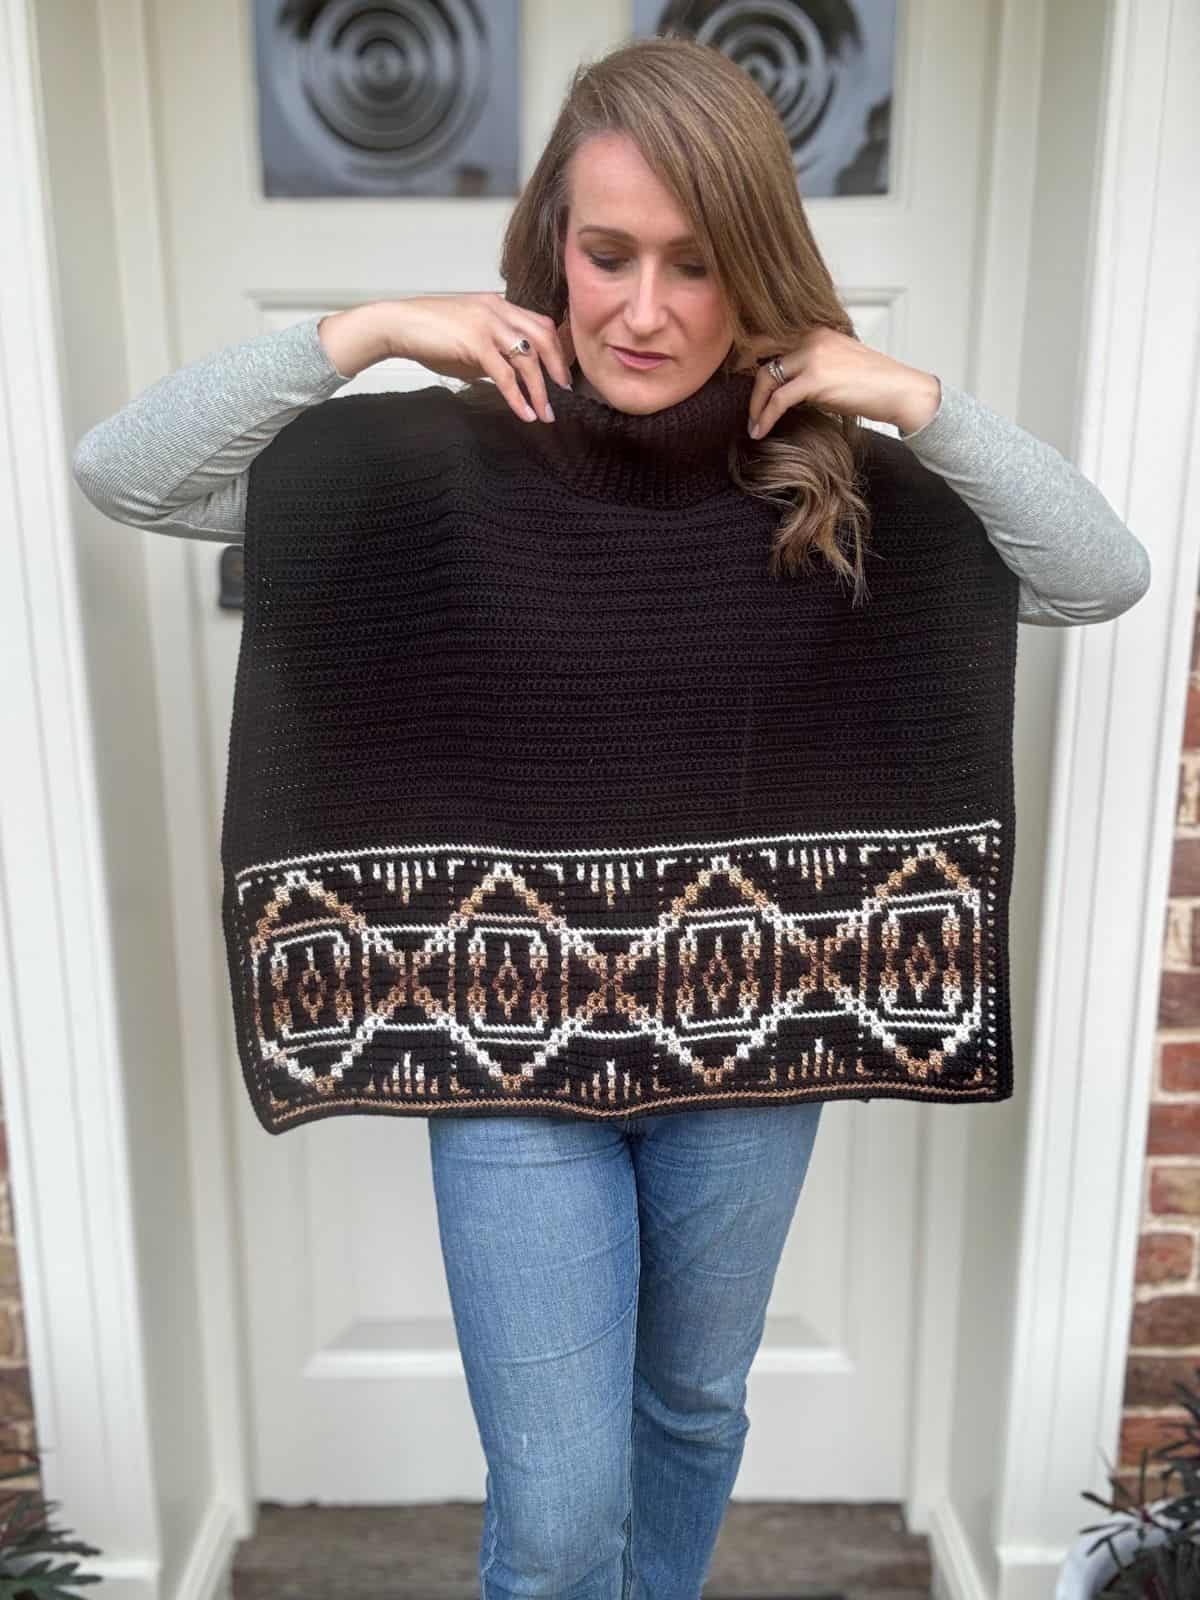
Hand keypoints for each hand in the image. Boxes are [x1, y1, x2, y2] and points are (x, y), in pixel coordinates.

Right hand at [384, 294, 574, 423]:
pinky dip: (517, 397)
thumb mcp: (468, 343)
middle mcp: (498, 309)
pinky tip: (525, 414)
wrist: (397, 325)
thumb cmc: (428, 334)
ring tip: (546, 413)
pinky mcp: (475, 342)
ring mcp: (487, 324)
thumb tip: (507, 379)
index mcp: (499, 305)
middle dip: (558, 366)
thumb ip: (491, 356)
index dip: (556, 348)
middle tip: (565, 391)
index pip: (540, 323)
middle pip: (544, 336)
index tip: (561, 373)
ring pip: (527, 358)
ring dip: (540, 389)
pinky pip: (505, 374)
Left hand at [743, 326, 940, 439]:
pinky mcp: (815, 379)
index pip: (771, 334)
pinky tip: (760, 430)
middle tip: (743, 399)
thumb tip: (784, 382)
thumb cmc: (873, 382)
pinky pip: (778, 399)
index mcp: (816, 328)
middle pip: (761, 351)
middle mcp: (812, 335)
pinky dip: (765, 417)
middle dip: (744, 375)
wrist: (900, 390)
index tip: (742, 373)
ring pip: (765, 376)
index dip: (751, 353)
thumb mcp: (838, 361)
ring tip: (754, 424)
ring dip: (755, 404)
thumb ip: (811, 362)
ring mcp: (813, 355)